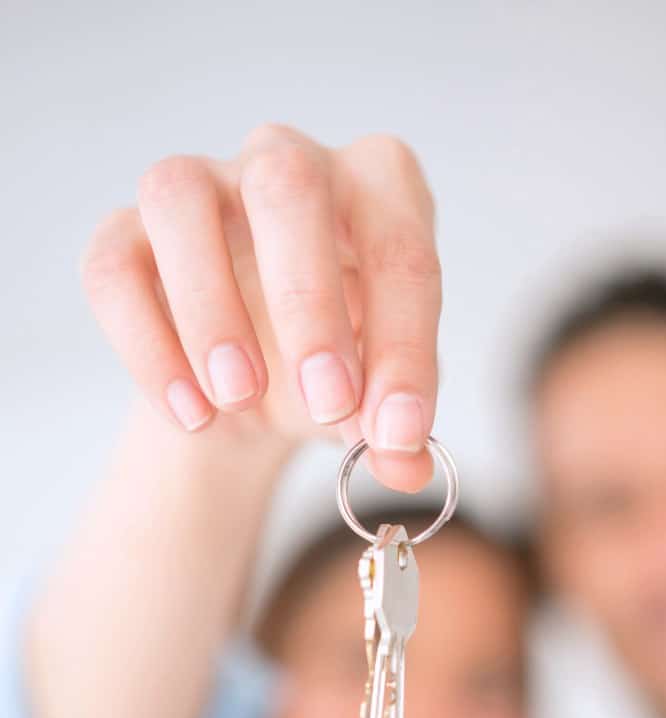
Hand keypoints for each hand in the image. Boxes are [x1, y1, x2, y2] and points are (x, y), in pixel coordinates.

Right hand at [79, 124, 441, 489]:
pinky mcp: (126, 233)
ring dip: (210, 308)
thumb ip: (396, 433)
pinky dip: (148, 346)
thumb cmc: (332, 371)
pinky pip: (115, 268)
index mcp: (376, 188)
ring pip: (181, 200)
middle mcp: (286, 162)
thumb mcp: (375, 405)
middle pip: (288, 184)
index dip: (405, 347)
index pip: (400, 249)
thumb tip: (408, 466)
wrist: (252, 390)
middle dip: (309, 302)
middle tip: (327, 402)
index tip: (397, 433)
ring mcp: (200, 187)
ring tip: (240, 399)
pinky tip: (191, 414)